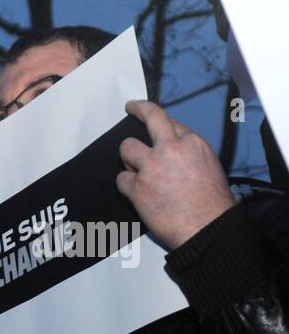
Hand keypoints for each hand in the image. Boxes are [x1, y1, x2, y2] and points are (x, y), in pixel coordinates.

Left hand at [117, 100, 235, 250]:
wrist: (206, 225)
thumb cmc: (212, 201)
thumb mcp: (209, 164)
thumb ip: (188, 151)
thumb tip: (172, 147)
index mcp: (192, 142)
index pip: (170, 122)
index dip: (158, 122)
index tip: (150, 117)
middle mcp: (170, 148)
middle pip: (150, 118)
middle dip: (139, 109)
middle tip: (130, 108)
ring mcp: (151, 166)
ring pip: (127, 148)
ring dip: (128, 158)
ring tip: (136, 170)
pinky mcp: (137, 187)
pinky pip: (121, 179)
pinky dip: (126, 185)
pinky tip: (137, 192)